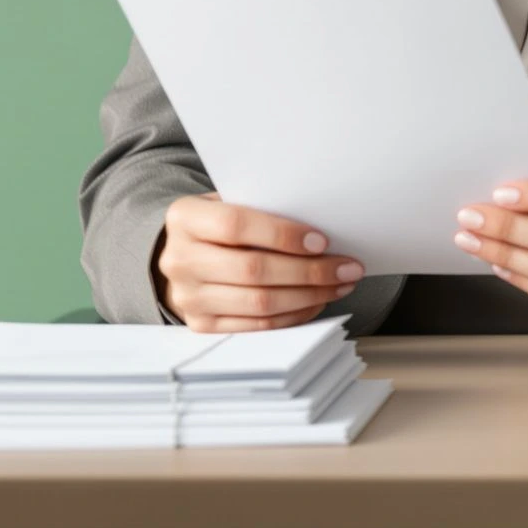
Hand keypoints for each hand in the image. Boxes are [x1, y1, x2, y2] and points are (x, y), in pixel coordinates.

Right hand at [153, 191, 364, 331]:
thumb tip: (321, 223)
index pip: (236, 225)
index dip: (282, 234)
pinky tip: (317, 301)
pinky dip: (293, 314)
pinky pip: (257, 325)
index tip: (322, 240)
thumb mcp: (229, 202)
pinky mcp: (202, 325)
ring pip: (259, 302)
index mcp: (185, 218)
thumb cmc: (219, 223)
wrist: (184, 255)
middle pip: (252, 269)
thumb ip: (261, 208)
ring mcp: (188, 297)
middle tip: (347, 267)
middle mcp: (180, 259)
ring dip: (309, 295)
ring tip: (340, 285)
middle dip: (309, 271)